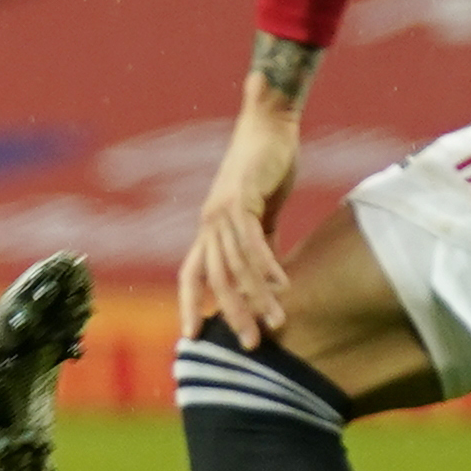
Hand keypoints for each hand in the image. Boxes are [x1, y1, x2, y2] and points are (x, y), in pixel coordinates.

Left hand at [177, 97, 305, 345]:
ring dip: (257, 296)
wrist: (269, 125)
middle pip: (216, 279)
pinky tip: (282, 284)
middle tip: (250, 344)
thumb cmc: (265, 167)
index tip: (192, 337)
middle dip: (232, 314)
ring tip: (277, 321)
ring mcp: (223, 210)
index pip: (191, 274)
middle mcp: (209, 222)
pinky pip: (252, 240)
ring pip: (236, 264)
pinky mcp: (242, 197)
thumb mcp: (260, 212)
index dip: (189, 304)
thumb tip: (267, 275)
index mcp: (209, 229)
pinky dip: (266, 265)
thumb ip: (260, 242)